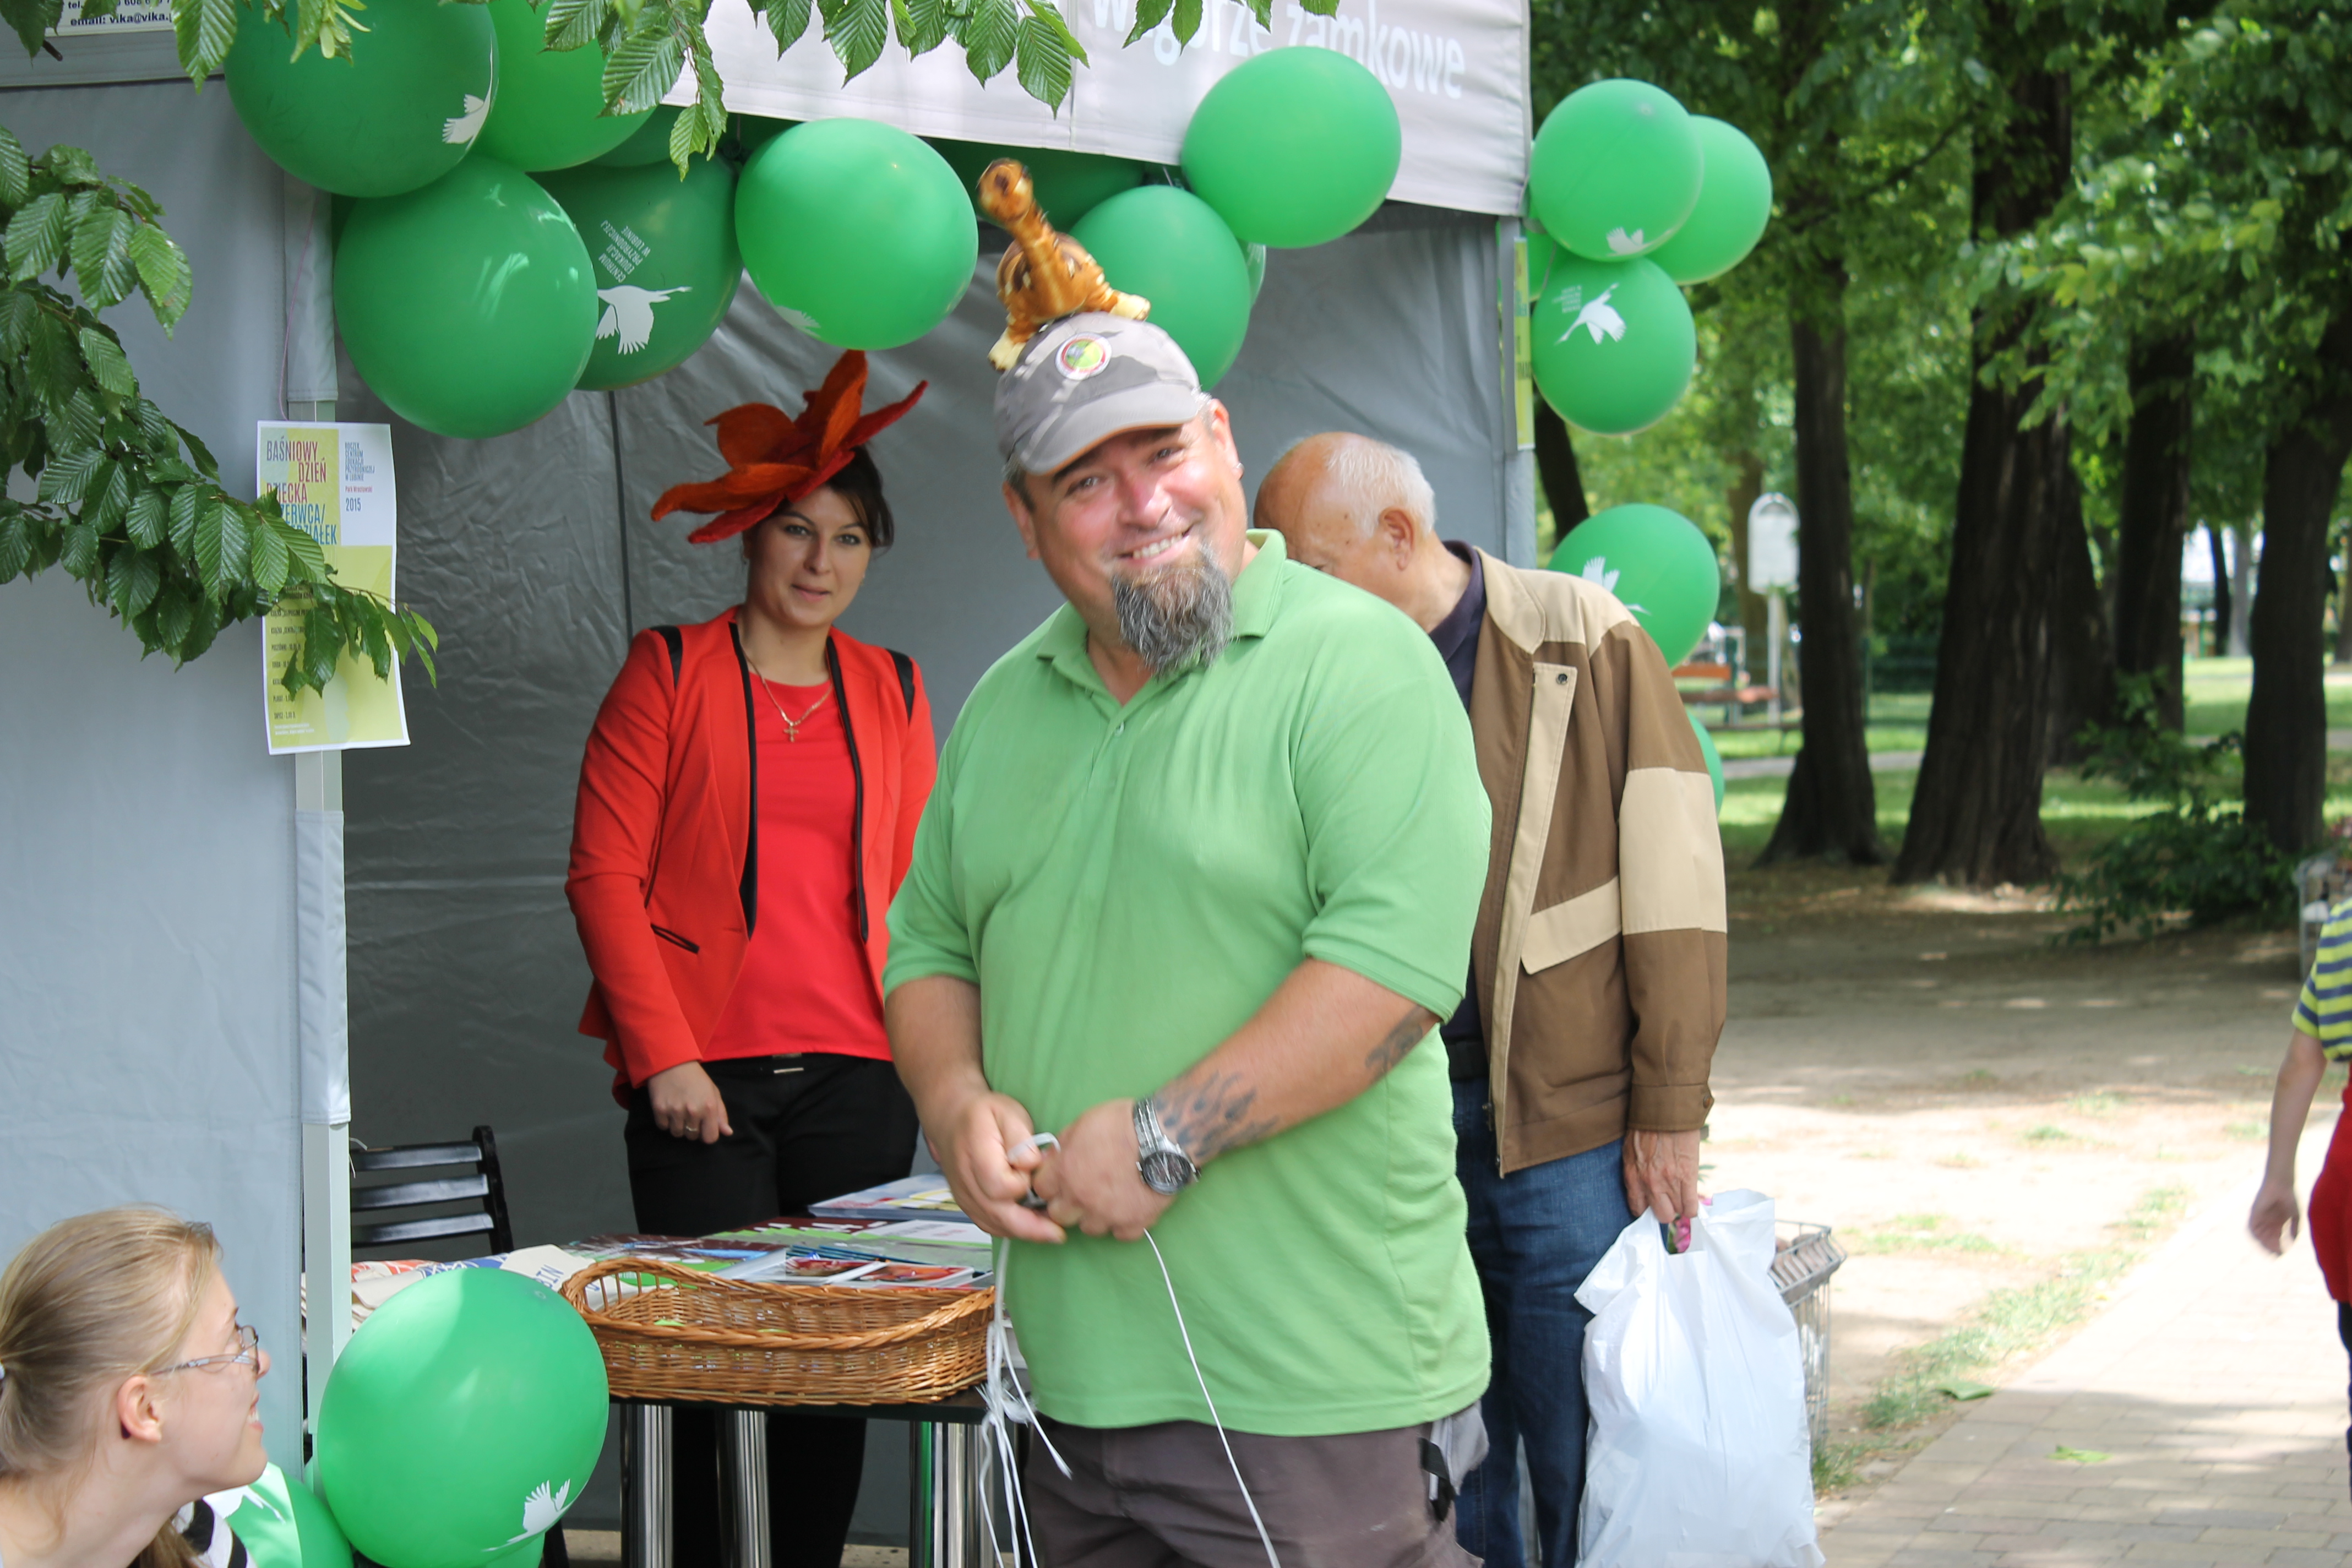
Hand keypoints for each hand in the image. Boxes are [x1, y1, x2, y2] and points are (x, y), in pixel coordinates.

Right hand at [647, 1062, 730, 1143]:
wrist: (672, 1063)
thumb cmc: (696, 1078)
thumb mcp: (714, 1092)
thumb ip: (721, 1114)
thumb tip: (728, 1133)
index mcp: (709, 1107)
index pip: (710, 1138)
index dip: (707, 1134)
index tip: (704, 1127)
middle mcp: (692, 1111)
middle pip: (692, 1137)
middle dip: (692, 1129)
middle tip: (690, 1114)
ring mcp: (675, 1111)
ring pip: (677, 1133)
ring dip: (678, 1126)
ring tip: (679, 1111)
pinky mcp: (659, 1109)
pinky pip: (663, 1127)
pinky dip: (666, 1121)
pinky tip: (669, 1108)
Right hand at [932, 1088, 1064, 1244]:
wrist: (952, 1119)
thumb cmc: (985, 1114)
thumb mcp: (1008, 1113)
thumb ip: (1021, 1139)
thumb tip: (1032, 1165)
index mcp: (975, 1152)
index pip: (998, 1185)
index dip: (1021, 1186)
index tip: (1035, 1173)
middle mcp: (965, 1179)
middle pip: (996, 1214)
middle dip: (1030, 1226)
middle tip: (1058, 1232)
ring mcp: (963, 1195)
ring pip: (993, 1225)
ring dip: (1022, 1232)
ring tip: (1049, 1230)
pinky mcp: (967, 1204)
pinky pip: (989, 1225)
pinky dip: (1010, 1230)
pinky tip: (1030, 1226)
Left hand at [1031, 1099, 1174, 1241]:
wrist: (1162, 1136)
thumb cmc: (1121, 1123)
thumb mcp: (1083, 1123)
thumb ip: (1063, 1146)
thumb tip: (1051, 1159)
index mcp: (1065, 1172)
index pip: (1041, 1190)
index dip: (1050, 1183)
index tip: (1060, 1179)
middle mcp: (1081, 1199)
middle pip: (1060, 1216)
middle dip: (1067, 1204)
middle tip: (1082, 1191)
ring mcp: (1107, 1214)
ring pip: (1089, 1228)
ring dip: (1094, 1216)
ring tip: (1108, 1200)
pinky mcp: (1133, 1223)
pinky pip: (1121, 1234)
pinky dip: (1123, 1223)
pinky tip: (1128, 1209)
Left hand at [1624, 1128, 1702, 1224]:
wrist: (1666, 1111)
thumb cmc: (1647, 1126)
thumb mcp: (1631, 1150)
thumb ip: (1636, 1170)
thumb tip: (1643, 1185)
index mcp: (1632, 1176)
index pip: (1638, 1208)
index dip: (1648, 1209)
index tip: (1654, 1205)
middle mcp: (1649, 1183)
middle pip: (1661, 1215)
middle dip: (1667, 1210)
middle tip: (1670, 1201)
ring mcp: (1669, 1181)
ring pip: (1678, 1211)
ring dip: (1680, 1205)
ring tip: (1682, 1195)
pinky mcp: (1687, 1176)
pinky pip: (1691, 1206)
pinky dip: (1692, 1207)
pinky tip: (1691, 1201)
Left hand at [2250, 1178, 2301, 1254]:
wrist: (2281, 1184)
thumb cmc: (2289, 1198)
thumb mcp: (2295, 1216)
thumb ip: (2294, 1229)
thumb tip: (2292, 1243)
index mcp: (2277, 1222)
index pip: (2275, 1238)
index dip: (2277, 1247)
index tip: (2281, 1255)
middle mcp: (2267, 1222)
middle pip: (2267, 1238)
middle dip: (2271, 1248)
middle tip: (2277, 1255)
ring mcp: (2260, 1217)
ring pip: (2259, 1235)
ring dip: (2264, 1244)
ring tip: (2272, 1250)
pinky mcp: (2254, 1213)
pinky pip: (2252, 1227)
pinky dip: (2256, 1235)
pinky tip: (2262, 1241)